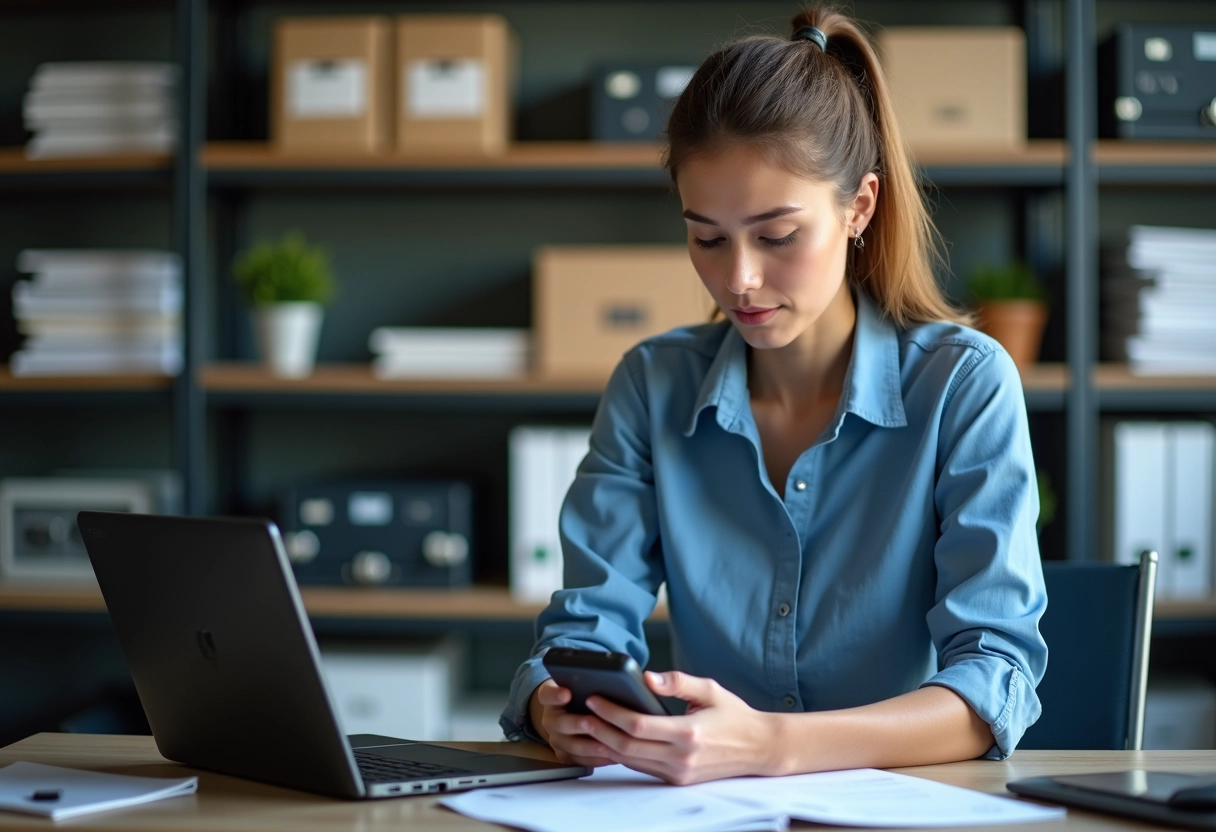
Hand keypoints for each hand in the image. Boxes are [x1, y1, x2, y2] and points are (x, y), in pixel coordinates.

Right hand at [528, 679, 614, 767]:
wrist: (570, 713)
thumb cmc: (580, 695)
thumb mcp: (579, 683)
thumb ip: (586, 681)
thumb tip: (605, 679)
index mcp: (550, 697)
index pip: (547, 695)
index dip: (555, 695)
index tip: (566, 693)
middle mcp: (550, 719)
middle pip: (559, 723)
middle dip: (578, 724)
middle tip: (593, 722)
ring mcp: (556, 739)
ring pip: (571, 746)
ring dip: (590, 745)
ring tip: (608, 743)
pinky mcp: (565, 754)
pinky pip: (578, 760)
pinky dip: (595, 759)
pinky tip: (610, 755)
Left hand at [581, 671, 780, 784]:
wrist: (759, 748)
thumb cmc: (734, 715)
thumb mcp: (710, 689)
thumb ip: (678, 682)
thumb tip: (646, 678)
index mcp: (688, 733)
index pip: (638, 725)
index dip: (611, 712)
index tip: (594, 698)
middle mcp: (681, 758)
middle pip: (627, 747)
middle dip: (600, 731)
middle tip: (581, 715)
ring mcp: (679, 773)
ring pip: (631, 761)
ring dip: (606, 745)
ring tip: (589, 727)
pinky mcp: (678, 780)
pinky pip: (642, 768)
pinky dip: (623, 755)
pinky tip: (610, 740)